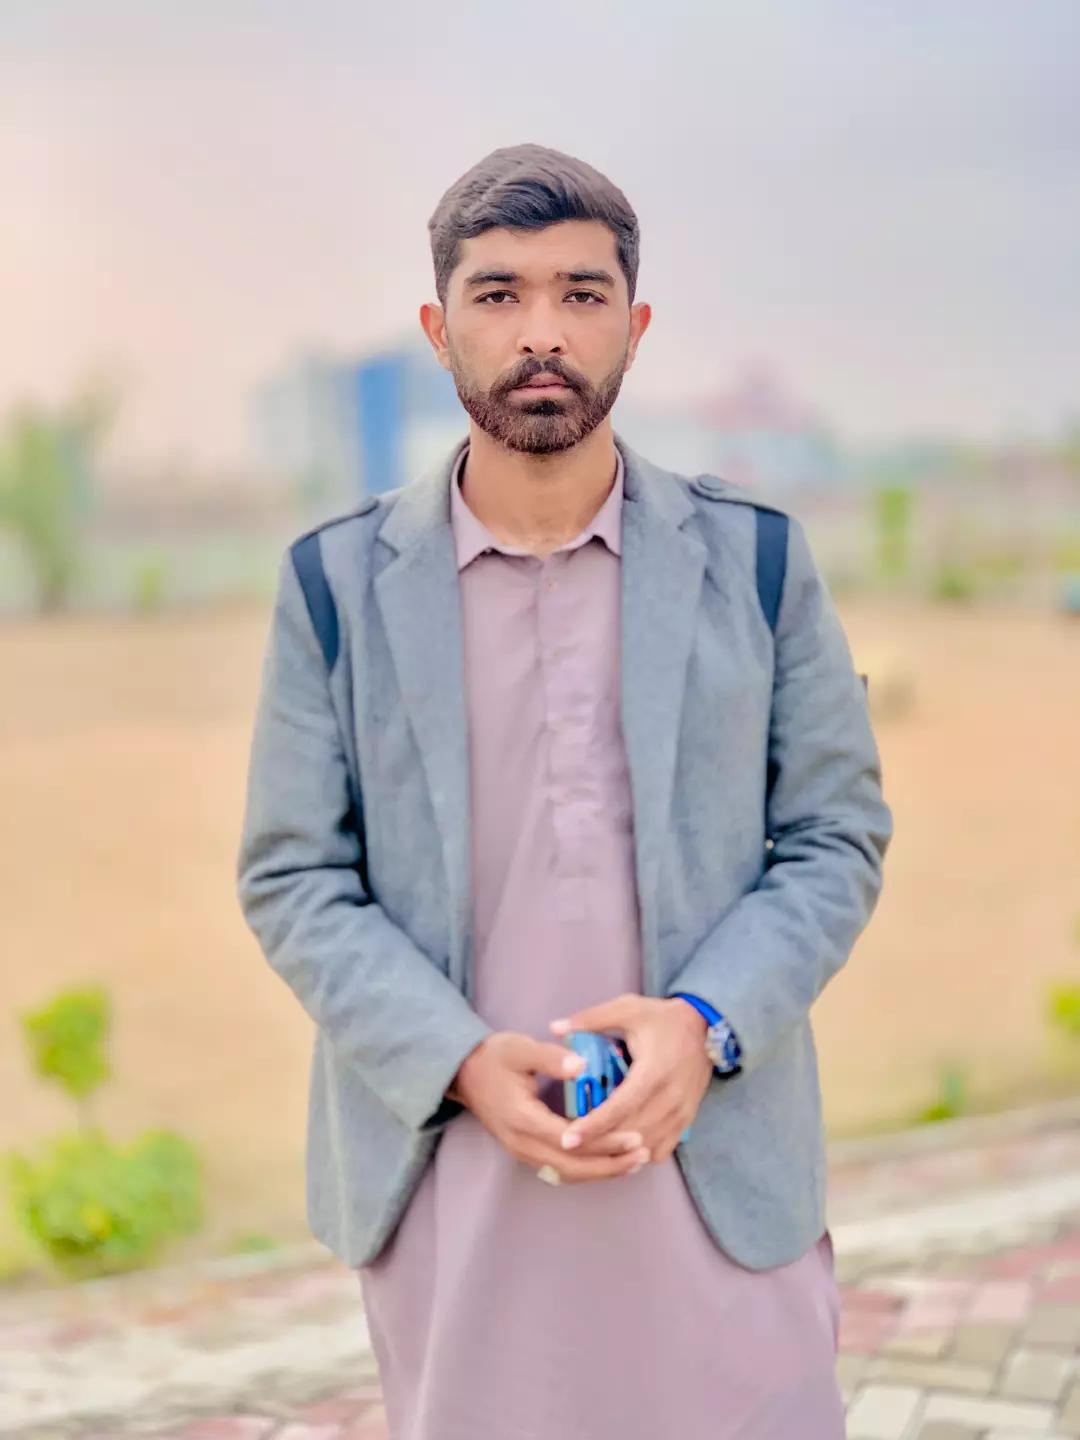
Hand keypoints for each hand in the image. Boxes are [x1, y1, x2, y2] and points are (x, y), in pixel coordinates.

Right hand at [448, 1032, 651, 1182]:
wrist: (463, 1072)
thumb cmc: (494, 1057)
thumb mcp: (521, 1048)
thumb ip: (551, 1058)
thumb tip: (582, 1066)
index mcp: (522, 1118)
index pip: (570, 1140)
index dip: (603, 1142)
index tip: (634, 1136)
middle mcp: (521, 1143)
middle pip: (571, 1166)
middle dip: (609, 1165)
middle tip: (643, 1155)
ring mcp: (521, 1151)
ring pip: (566, 1173)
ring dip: (600, 1172)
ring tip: (634, 1163)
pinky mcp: (525, 1151)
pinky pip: (559, 1169)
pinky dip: (586, 1169)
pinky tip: (609, 1162)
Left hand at [550, 994, 713, 1164]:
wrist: (705, 1027)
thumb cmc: (661, 1019)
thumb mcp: (628, 1008)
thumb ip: (592, 1018)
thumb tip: (554, 1027)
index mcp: (653, 1071)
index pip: (621, 1107)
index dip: (594, 1125)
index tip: (569, 1138)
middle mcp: (670, 1098)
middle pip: (631, 1132)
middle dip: (599, 1143)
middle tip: (569, 1147)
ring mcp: (681, 1113)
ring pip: (646, 1146)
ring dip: (618, 1153)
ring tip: (588, 1153)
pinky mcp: (687, 1120)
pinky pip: (661, 1149)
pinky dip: (640, 1155)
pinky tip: (619, 1151)